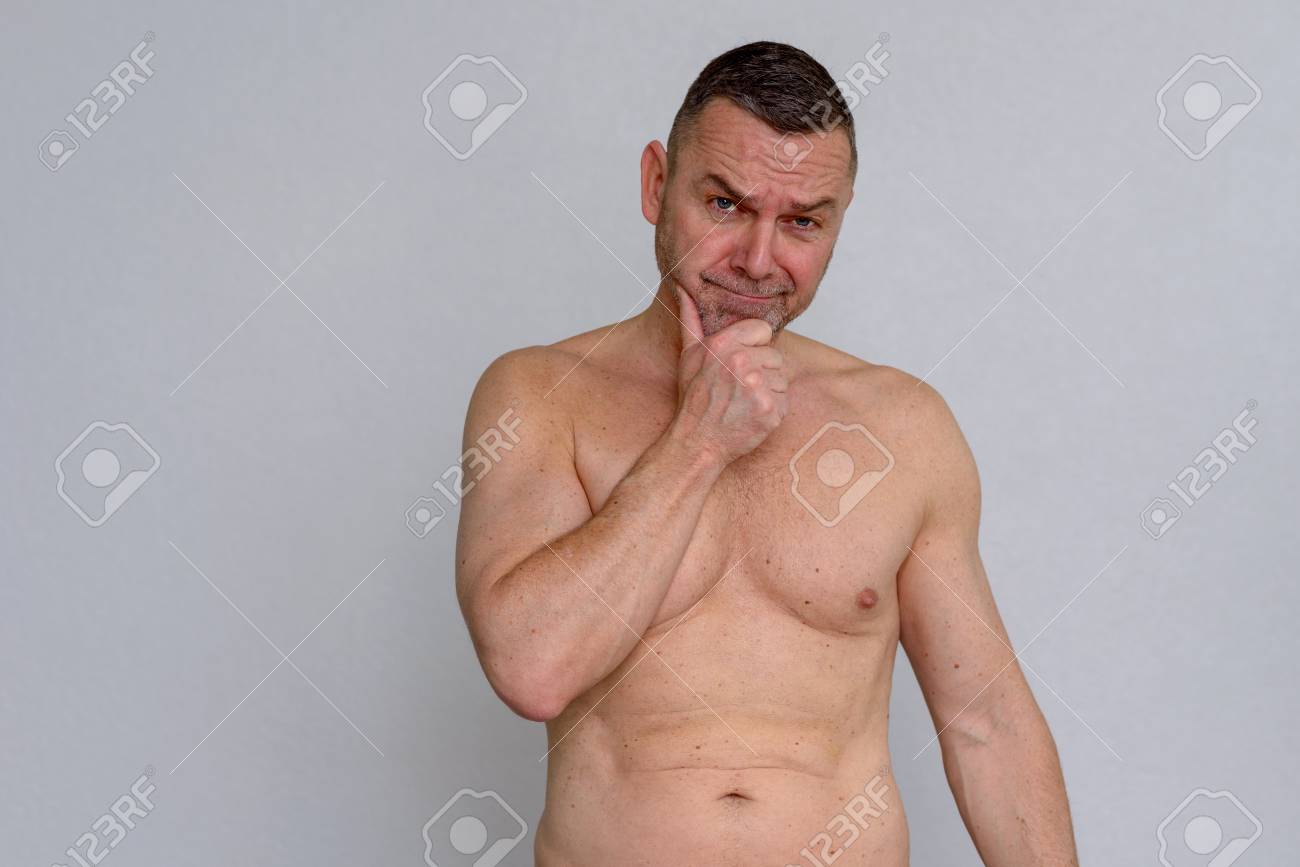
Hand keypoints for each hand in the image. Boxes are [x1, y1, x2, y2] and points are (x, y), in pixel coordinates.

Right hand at [669, 288, 788, 464]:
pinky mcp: (770, 410)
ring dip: (768, 392)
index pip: (763, 330)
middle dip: (762, 372)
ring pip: (782, 379)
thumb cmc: (695, 400)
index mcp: (723, 344)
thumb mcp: (689, 356)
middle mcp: (741, 362)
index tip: (738, 365)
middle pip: (775, 356)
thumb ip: (691, 320)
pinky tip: (751, 416)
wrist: (697, 442)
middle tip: (738, 389)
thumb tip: (684, 291)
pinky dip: (772, 411)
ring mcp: (757, 387)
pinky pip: (785, 401)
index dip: (754, 347)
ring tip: (744, 402)